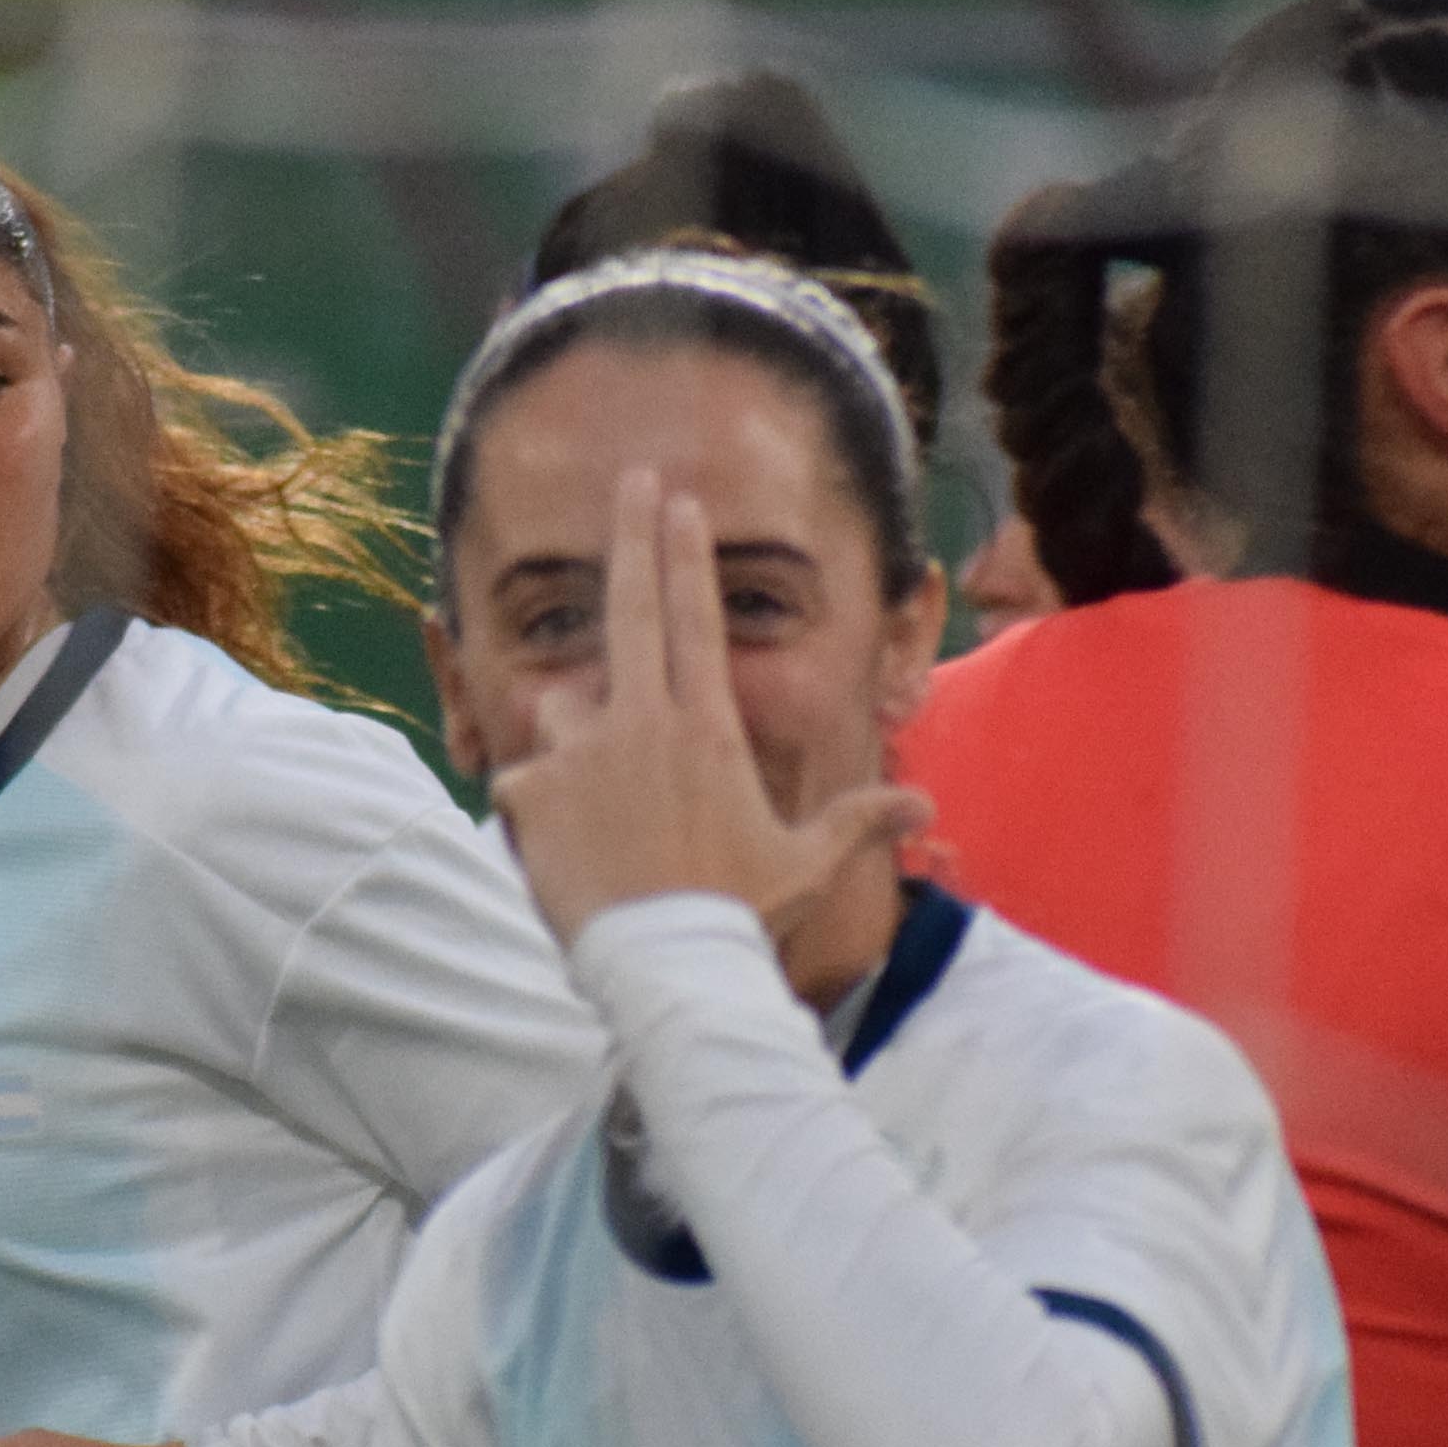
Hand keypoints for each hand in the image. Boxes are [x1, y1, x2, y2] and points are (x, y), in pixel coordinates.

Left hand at [487, 468, 928, 955]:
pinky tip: (560, 853)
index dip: (685, 552)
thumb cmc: (738, 914)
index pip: (695, 619)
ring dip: (574, 731)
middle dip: (632, 534)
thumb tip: (925, 811)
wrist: (668, 966)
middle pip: (632, 606)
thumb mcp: (805, 864)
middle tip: (631, 479)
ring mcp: (582, 752)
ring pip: (563, 706)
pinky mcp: (531, 790)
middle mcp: (642, 722)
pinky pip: (523, 780)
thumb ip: (857, 822)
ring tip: (595, 799)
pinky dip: (535, 808)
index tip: (678, 500)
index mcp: (708, 728)